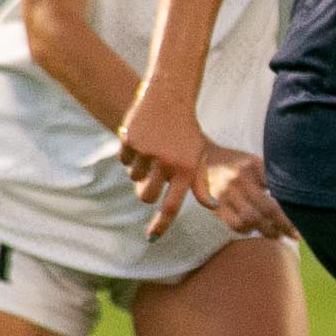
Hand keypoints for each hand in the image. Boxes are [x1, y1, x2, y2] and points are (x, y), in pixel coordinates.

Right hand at [118, 84, 209, 239]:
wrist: (170, 97)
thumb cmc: (187, 131)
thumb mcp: (199, 155)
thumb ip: (201, 183)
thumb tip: (211, 206)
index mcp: (186, 169)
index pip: (172, 205)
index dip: (161, 223)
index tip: (151, 238)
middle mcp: (167, 163)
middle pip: (146, 196)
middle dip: (145, 192)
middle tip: (150, 179)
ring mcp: (147, 151)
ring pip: (133, 177)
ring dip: (138, 169)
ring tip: (150, 151)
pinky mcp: (130, 140)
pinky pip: (123, 160)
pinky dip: (129, 154)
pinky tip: (142, 139)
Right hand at [199, 144, 297, 236]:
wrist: (203, 157)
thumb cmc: (235, 161)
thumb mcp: (254, 161)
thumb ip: (269, 176)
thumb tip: (291, 199)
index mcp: (253, 165)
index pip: (277, 189)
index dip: (290, 208)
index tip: (301, 220)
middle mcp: (239, 179)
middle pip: (267, 207)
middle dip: (283, 224)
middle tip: (294, 235)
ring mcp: (225, 193)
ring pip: (251, 219)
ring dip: (266, 230)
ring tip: (277, 235)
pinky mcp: (215, 204)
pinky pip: (234, 224)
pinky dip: (247, 230)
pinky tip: (254, 230)